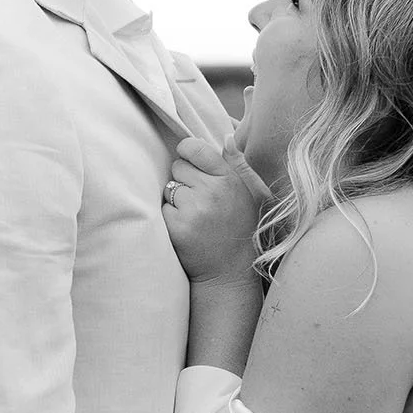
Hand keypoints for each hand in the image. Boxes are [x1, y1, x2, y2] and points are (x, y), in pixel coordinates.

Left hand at [163, 134, 269, 284]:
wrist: (229, 273)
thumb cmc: (240, 231)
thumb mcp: (250, 196)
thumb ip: (238, 166)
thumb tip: (226, 138)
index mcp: (229, 180)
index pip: (195, 148)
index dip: (187, 152)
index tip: (188, 160)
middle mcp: (212, 191)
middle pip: (178, 167)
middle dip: (183, 180)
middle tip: (198, 201)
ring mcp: (193, 209)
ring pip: (169, 188)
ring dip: (175, 200)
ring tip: (194, 217)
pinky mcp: (177, 227)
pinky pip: (162, 209)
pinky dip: (169, 218)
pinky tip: (186, 229)